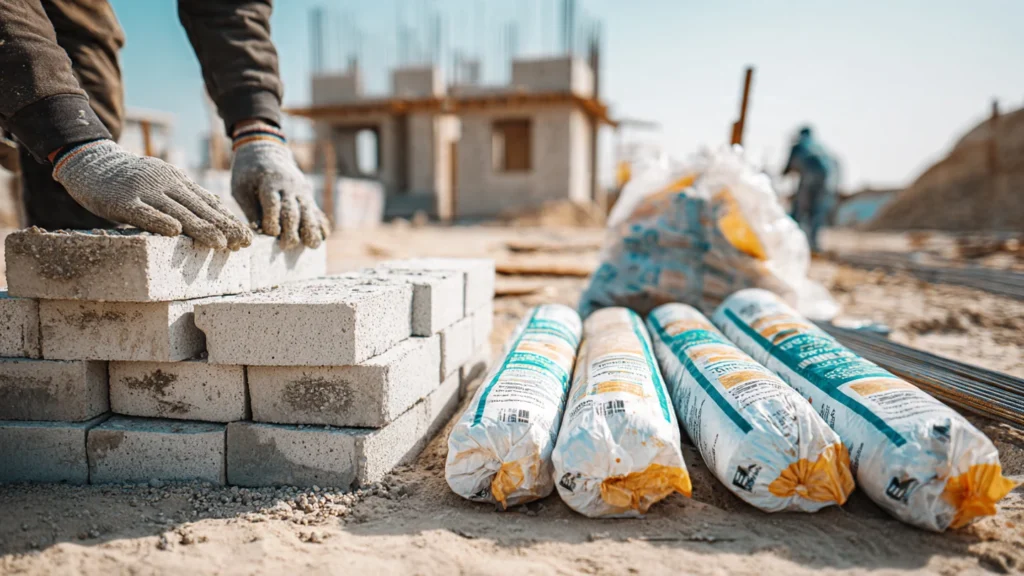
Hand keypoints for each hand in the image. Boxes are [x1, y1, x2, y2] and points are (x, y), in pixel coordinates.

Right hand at [52, 140, 251, 249]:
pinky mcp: (122, 200)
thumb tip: (218, 207)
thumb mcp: (164, 182)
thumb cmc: (130, 179)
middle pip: (199, 208)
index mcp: (178, 181)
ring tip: (221, 244)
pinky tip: (174, 232)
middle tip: (244, 244)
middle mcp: (166, 184)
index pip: (208, 203)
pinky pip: (143, 213)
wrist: (90, 161)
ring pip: (178, 212)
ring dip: (201, 228)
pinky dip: (159, 221)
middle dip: (224, 227)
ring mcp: (144, 191)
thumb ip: (188, 195)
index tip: (246, 237)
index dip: (228, 221)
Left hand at [230, 122, 328, 248]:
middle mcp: (288, 187)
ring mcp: (301, 190)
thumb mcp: (241, 187)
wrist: (266, 149)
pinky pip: (317, 210)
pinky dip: (320, 223)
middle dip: (291, 231)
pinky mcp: (307, 194)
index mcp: (269, 183)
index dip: (272, 222)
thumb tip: (258, 232)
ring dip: (311, 230)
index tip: (269, 234)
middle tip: (286, 246)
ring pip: (309, 212)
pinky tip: (321, 236)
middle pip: (293, 211)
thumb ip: (250, 209)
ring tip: (311, 245)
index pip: (273, 205)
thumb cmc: (248, 172)